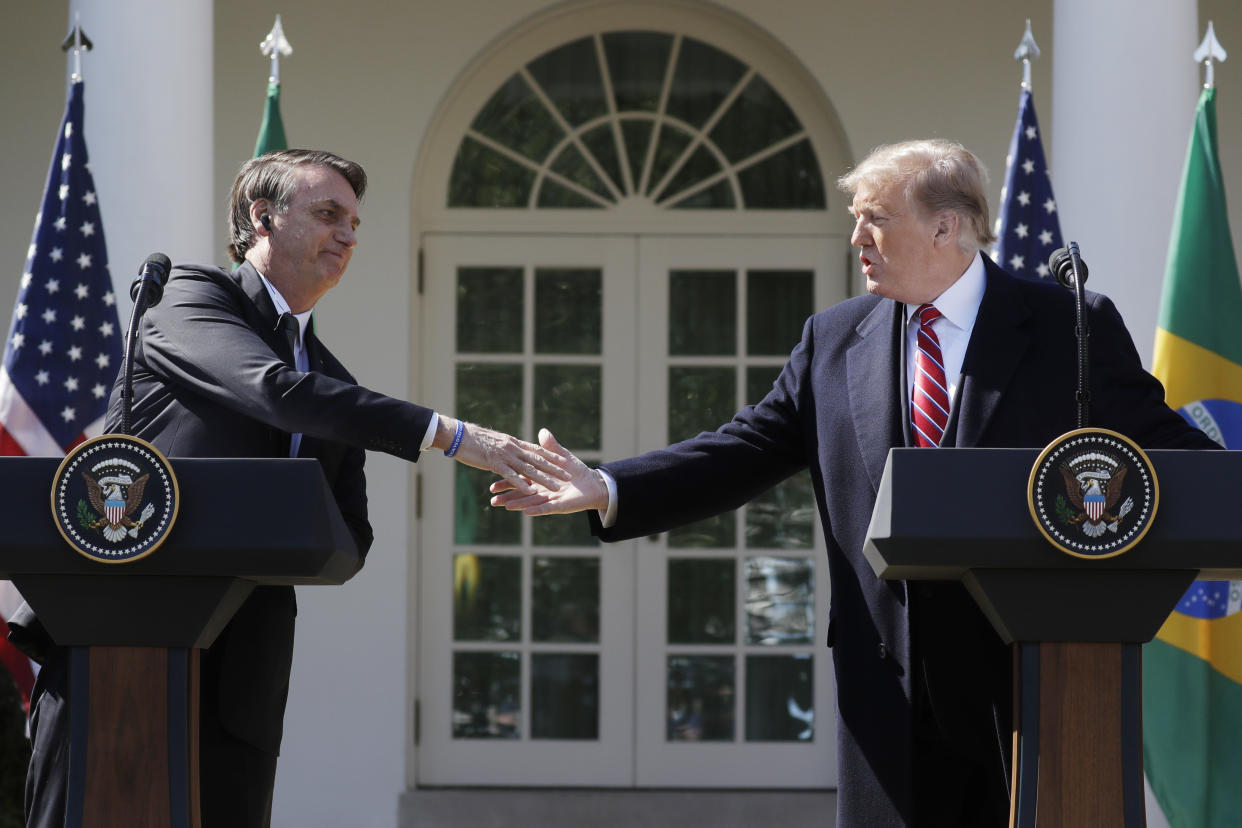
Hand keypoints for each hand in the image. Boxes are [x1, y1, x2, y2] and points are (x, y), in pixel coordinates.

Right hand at [439, 418, 570, 495]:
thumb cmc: (472, 439)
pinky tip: (531, 491)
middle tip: (569, 476)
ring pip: (528, 469)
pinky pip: (511, 475)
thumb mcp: (494, 442)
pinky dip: (522, 483)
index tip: (565, 461)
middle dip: (554, 469)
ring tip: (557, 487)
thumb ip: (505, 447)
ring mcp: (504, 455)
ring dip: (543, 479)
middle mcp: (512, 448)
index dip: (551, 455)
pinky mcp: (494, 463)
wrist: (458, 435)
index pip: (536, 449)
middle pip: (538, 460)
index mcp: (513, 442)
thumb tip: (511, 448)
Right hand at [489, 429, 607, 514]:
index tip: (493, 476)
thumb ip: (551, 445)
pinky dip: (538, 508)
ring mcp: (550, 496)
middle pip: (521, 489)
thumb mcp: (562, 453)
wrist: (596, 486)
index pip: (520, 473)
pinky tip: (527, 512)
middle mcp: (543, 487)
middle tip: (492, 498)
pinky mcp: (559, 505)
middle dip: (506, 494)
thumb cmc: (578, 469)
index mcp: (541, 475)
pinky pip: (547, 507)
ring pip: (531, 499)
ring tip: (503, 506)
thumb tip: (543, 432)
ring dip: (518, 503)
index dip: (505, 477)